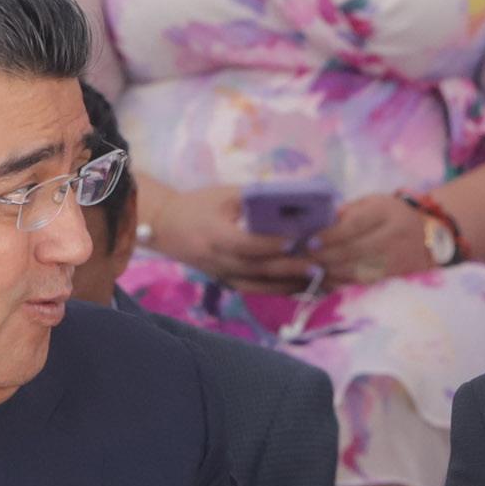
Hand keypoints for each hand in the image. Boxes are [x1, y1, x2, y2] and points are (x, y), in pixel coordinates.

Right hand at [144, 182, 312, 293]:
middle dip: (289, 268)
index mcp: (213, 235)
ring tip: (318, 279)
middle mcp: (217, 261)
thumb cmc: (198, 205)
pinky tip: (303, 286)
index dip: (270, 244)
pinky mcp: (228, 282)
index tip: (297, 239)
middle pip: (257, 268)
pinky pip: (257, 290)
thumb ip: (255, 199)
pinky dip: (281, 290)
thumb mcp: (223, 195)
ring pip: (260, 286)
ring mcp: (222, 275)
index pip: (245, 244)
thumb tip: (295, 199)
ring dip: (290, 284)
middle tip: (318, 264)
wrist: (166, 227)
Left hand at [315, 193, 433, 287]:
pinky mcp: (395, 277)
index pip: (355, 225)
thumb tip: (323, 223)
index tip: (311, 242)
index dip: (331, 236)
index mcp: (386, 212)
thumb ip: (349, 210)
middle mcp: (394, 235)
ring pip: (358, 270)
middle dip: (325, 257)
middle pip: (354, 250)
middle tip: (304, 260)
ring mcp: (396, 259)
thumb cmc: (392, 216)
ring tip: (311, 271)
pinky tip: (326, 281)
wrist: (430, 237)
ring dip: (330, 272)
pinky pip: (364, 283)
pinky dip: (342, 284)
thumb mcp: (374, 203)